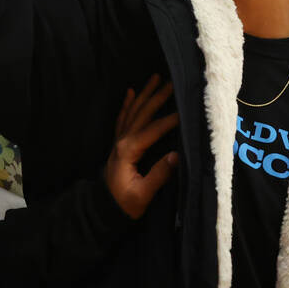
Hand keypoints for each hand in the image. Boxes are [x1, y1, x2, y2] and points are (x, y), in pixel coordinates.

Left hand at [105, 74, 178, 219]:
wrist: (103, 210)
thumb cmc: (124, 204)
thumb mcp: (142, 195)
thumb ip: (158, 175)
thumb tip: (176, 156)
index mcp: (129, 150)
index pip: (153, 129)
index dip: (170, 119)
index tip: (186, 110)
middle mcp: (123, 140)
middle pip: (143, 113)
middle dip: (158, 96)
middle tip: (173, 82)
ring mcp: (119, 140)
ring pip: (133, 111)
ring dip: (145, 94)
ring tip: (155, 77)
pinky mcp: (119, 144)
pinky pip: (123, 118)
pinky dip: (127, 104)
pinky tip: (130, 92)